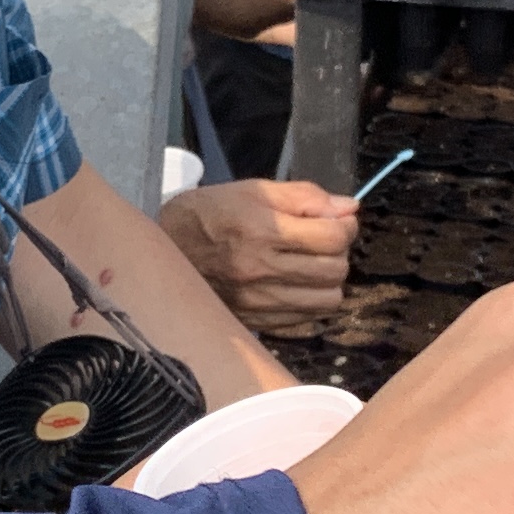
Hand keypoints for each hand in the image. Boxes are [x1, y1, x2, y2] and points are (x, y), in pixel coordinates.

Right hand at [159, 179, 357, 325]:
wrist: (164, 250)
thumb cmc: (209, 213)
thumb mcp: (254, 190)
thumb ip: (305, 197)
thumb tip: (349, 208)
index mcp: (261, 231)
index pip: (333, 237)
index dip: (345, 226)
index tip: (336, 221)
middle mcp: (260, 271)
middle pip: (335, 271)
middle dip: (337, 253)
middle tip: (321, 241)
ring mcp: (257, 302)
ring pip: (327, 301)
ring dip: (327, 281)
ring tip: (309, 265)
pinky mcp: (254, 322)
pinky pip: (305, 319)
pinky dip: (309, 301)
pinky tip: (294, 284)